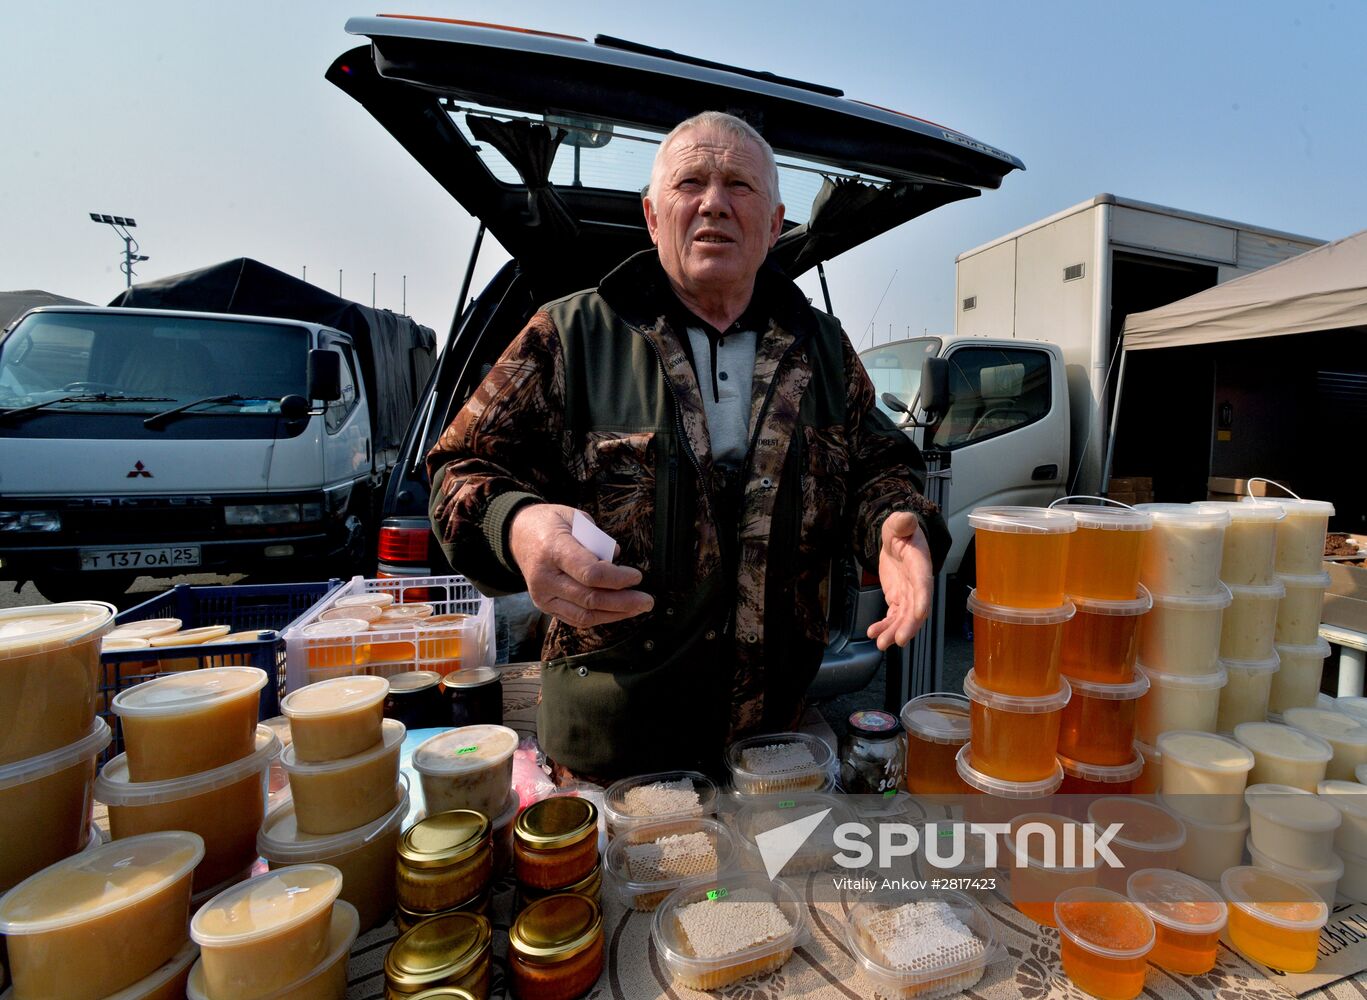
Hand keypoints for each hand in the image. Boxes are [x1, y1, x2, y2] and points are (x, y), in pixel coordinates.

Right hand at [508, 503, 653, 626]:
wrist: (518, 534)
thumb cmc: (551, 523)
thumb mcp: (575, 518)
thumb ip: (597, 540)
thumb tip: (616, 559)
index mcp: (553, 549)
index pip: (590, 573)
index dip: (618, 579)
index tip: (636, 576)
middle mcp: (545, 577)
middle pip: (590, 598)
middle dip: (623, 601)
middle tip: (647, 600)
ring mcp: (542, 595)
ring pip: (584, 614)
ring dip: (615, 614)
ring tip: (637, 608)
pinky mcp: (544, 605)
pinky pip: (576, 619)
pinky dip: (599, 618)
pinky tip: (618, 612)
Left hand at [866, 512, 933, 650]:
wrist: (898, 540)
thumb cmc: (902, 530)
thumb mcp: (899, 523)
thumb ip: (902, 522)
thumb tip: (906, 519)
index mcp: (920, 564)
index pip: (923, 583)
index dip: (923, 598)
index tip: (920, 613)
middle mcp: (917, 583)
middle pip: (915, 608)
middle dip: (908, 626)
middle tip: (899, 641)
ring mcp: (908, 593)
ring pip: (904, 618)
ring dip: (894, 631)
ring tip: (881, 643)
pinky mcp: (897, 599)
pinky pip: (893, 616)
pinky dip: (884, 626)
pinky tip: (873, 634)